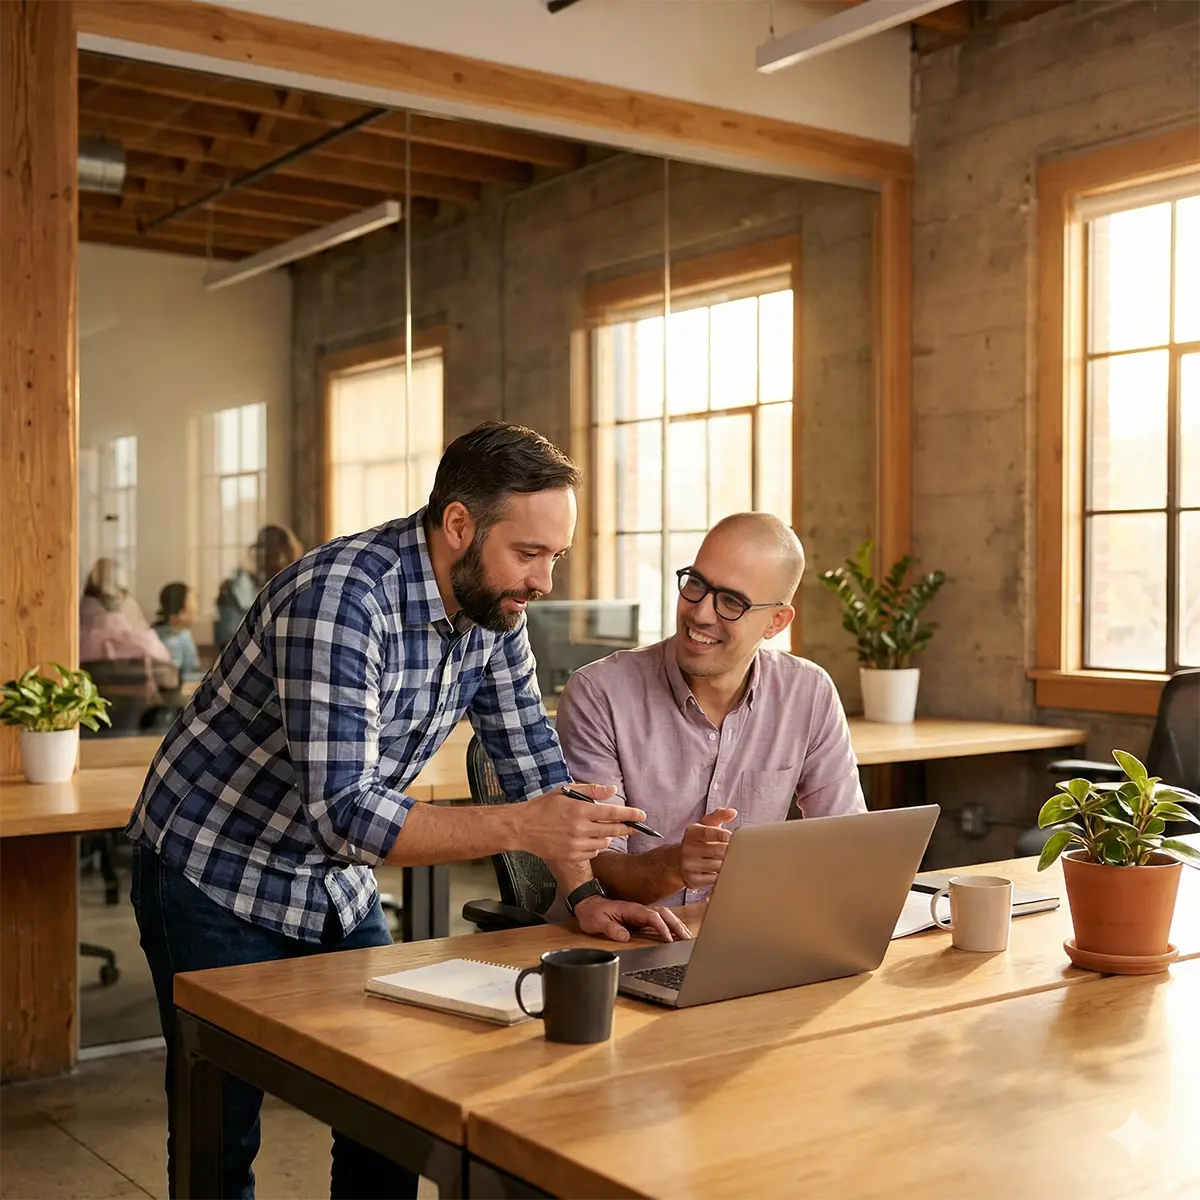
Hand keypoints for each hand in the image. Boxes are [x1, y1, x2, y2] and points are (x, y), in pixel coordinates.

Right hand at [516, 785, 648, 863]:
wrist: (523, 827)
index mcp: (580, 810)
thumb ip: (592, 791)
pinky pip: (594, 852)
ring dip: (608, 835)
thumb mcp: (566, 791)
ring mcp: (576, 845)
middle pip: (614, 830)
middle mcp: (580, 829)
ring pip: (605, 842)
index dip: (630, 815)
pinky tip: (588, 839)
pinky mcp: (571, 856)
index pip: (613, 813)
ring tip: (600, 829)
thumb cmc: (545, 806)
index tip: (642, 816)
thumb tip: (613, 790)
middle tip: (634, 826)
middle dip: (627, 828)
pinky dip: (596, 846)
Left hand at [573, 895, 691, 942]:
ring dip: (675, 924)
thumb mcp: (597, 922)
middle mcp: (638, 909)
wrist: (587, 904)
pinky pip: (658, 920)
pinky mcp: (639, 918)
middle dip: (676, 925)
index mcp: (631, 909)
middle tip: (687, 937)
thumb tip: (624, 936)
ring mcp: (640, 913)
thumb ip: (611, 928)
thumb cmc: (592, 912)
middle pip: (663, 914)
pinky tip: (674, 933)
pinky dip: (669, 925)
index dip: (661, 927)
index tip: (669, 939)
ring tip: (686, 936)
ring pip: (663, 915)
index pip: (651, 916)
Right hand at [679, 808, 737, 890]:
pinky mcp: (693, 880)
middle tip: (735, 849)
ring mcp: (689, 865)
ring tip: (727, 859)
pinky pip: (715, 879)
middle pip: (717, 850)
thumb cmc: (698, 841)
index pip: (707, 832)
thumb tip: (732, 812)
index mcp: (691, 832)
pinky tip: (720, 871)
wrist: (677, 861)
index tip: (731, 836)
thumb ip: (718, 816)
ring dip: (727, 863)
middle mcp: (687, 848)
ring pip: (718, 865)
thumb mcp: (704, 825)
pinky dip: (721, 875)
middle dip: (729, 850)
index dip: (721, 834)